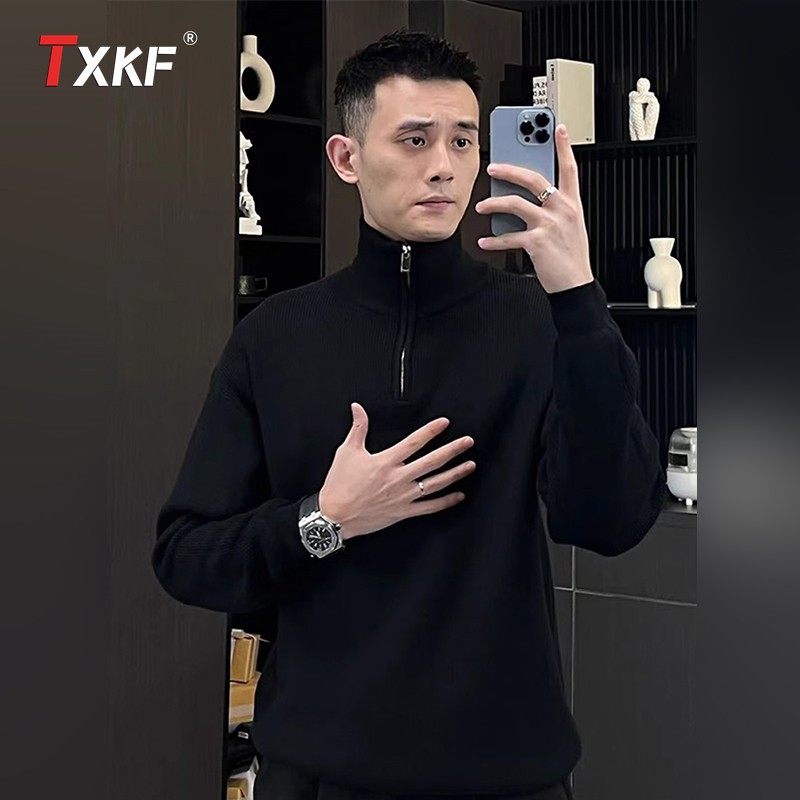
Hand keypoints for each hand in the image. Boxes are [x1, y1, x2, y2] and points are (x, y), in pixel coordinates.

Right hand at [318, 402, 475, 540]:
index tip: (445, 423)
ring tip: (470, 465)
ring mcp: (403, 496)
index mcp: (386, 462)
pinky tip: (458, 495)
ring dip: (455, 474)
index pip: (414, 442)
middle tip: (468, 442)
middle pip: (432, 462)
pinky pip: (430, 507)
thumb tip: (358, 408)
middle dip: (453, 450)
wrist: (334, 516)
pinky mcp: (403, 512)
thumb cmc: (339, 485)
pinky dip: (446, 501)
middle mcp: (398, 478)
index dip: (431, 431)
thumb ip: (358, 428)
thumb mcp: (346, 452)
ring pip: (436, 484)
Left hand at [474, 123, 593, 293]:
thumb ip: (553, 210)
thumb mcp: (570, 227)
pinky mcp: (537, 242)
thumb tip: (525, 200)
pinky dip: (494, 240)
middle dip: (510, 169)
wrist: (575, 284)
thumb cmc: (571, 257)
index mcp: (572, 204)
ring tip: (483, 206)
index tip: (558, 129)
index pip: (570, 168)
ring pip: (515, 203)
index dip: (564, 147)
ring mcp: (549, 225)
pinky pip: (509, 236)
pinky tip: (485, 240)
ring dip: (494, 203)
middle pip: (534, 179)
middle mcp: (562, 210)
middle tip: (493, 167)